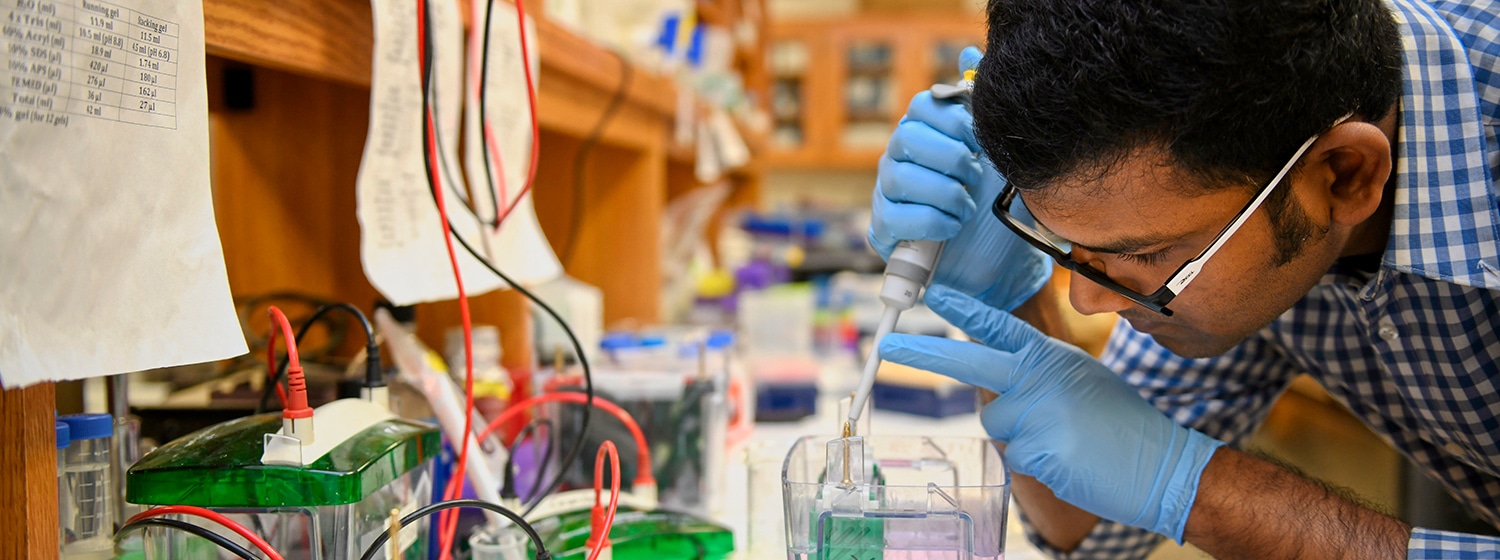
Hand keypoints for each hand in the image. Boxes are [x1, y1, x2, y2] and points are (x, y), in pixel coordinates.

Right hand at [868, 46, 1050, 311]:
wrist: (1002, 266)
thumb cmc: (997, 207)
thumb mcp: (1001, 156)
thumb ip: (982, 107)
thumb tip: (972, 54)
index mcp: (926, 134)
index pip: (922, 107)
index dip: (954, 121)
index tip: (980, 143)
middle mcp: (899, 158)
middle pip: (906, 137)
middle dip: (950, 158)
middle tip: (974, 177)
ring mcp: (886, 194)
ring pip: (898, 177)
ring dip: (943, 193)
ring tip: (966, 208)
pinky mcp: (883, 231)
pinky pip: (894, 217)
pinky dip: (929, 222)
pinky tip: (950, 228)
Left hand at [879, 285, 1224, 541]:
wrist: (1160, 465)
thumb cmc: (1121, 423)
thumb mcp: (1081, 379)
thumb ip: (1038, 373)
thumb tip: (998, 381)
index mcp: (1051, 357)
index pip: (999, 327)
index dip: (964, 309)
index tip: (932, 294)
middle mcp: (1039, 379)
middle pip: (970, 363)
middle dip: (923, 354)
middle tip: (886, 345)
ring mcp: (1037, 414)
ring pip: (995, 422)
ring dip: (1019, 433)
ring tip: (1061, 437)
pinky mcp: (1037, 451)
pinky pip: (1015, 456)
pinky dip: (1036, 461)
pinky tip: (1067, 459)